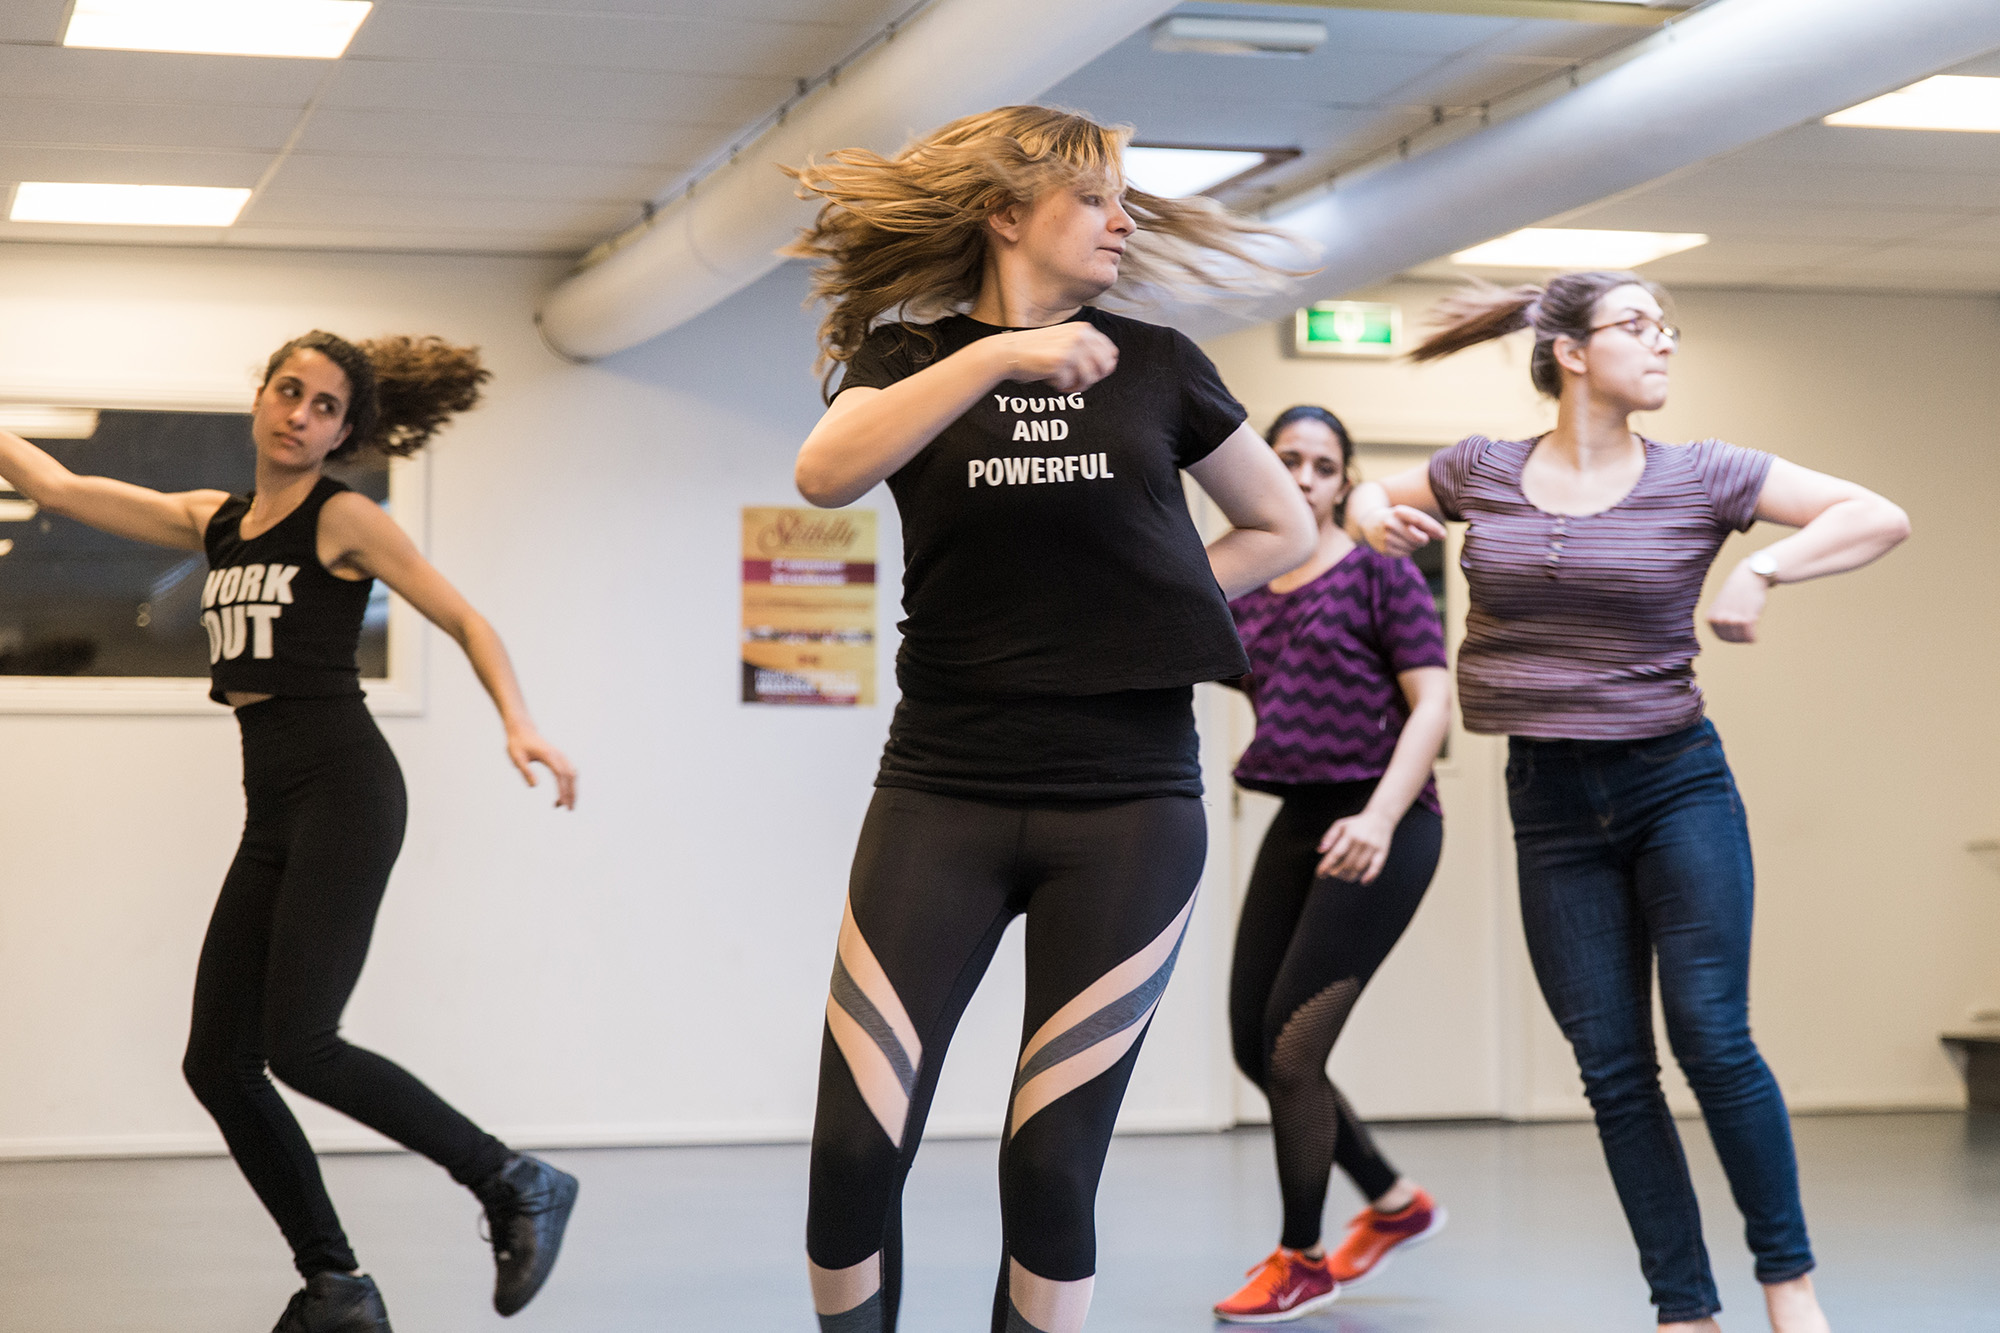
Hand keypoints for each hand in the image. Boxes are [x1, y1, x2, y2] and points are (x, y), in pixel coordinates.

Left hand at [507, 727, 577, 808]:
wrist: (523, 730)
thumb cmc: (518, 744)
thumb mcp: (517, 758)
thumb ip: (526, 771)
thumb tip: (535, 786)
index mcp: (549, 755)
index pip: (560, 775)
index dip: (563, 790)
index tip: (562, 803)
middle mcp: (558, 755)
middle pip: (570, 776)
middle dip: (572, 793)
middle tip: (569, 810)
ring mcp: (561, 755)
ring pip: (573, 774)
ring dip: (573, 789)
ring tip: (566, 804)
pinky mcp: (561, 757)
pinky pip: (570, 771)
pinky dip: (570, 783)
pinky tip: (565, 793)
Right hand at [998, 324, 1118, 392]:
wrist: (1010, 352)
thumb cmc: (1037, 350)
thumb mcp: (1066, 341)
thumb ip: (1087, 349)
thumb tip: (1110, 366)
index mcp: (1083, 329)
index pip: (1110, 352)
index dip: (1103, 367)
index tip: (1088, 372)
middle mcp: (1080, 336)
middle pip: (1104, 367)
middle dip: (1092, 378)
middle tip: (1077, 380)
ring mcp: (1071, 349)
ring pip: (1089, 378)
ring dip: (1076, 385)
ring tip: (1063, 382)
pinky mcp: (1060, 363)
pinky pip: (1070, 384)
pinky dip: (1061, 386)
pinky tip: (1050, 379)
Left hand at [1318, 808, 1395, 882]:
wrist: (1380, 818)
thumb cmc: (1356, 824)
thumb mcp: (1340, 825)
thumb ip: (1329, 837)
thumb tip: (1319, 851)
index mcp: (1349, 835)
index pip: (1336, 854)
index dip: (1326, 866)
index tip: (1320, 875)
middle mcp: (1361, 842)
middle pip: (1347, 864)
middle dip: (1337, 873)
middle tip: (1332, 874)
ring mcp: (1372, 848)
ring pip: (1359, 868)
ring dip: (1349, 876)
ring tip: (1343, 876)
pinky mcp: (1382, 853)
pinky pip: (1376, 868)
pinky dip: (1370, 877)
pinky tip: (1363, 882)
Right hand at [1362, 504, 1446, 557]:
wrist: (1369, 523)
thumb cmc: (1396, 518)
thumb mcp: (1408, 515)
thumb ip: (1426, 524)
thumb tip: (1443, 536)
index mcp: (1398, 511)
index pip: (1419, 520)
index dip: (1433, 528)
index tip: (1444, 535)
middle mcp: (1390, 523)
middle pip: (1419, 538)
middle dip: (1424, 539)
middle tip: (1422, 537)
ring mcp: (1386, 537)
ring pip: (1413, 548)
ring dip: (1414, 545)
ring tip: (1404, 538)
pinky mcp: (1384, 549)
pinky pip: (1405, 554)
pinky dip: (1406, 550)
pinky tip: (1398, 543)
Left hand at [1706, 563, 1768, 643]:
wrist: (1750, 575)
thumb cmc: (1737, 591)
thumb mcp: (1721, 605)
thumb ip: (1720, 620)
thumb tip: (1724, 636)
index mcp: (1711, 617)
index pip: (1721, 636)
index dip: (1731, 636)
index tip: (1738, 630)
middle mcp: (1719, 619)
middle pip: (1732, 639)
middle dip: (1740, 636)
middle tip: (1747, 628)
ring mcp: (1733, 620)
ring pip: (1741, 639)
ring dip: (1747, 635)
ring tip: (1750, 627)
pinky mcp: (1747, 619)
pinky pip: (1750, 637)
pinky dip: (1753, 638)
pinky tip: (1755, 635)